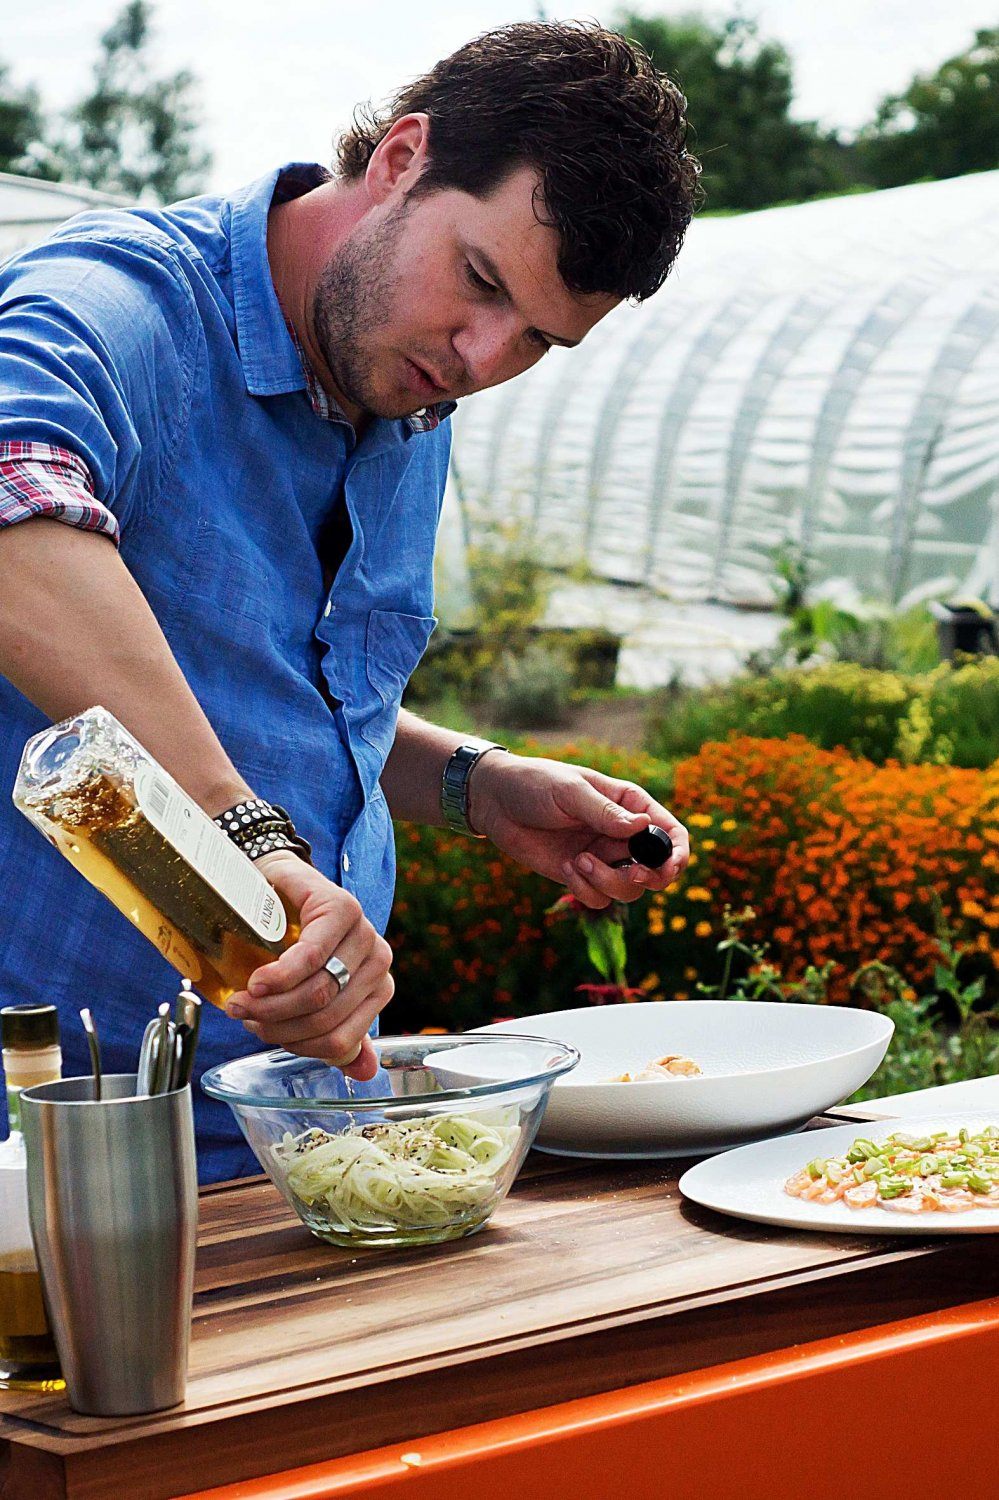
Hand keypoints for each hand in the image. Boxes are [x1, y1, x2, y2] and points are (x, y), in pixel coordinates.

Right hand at [224, 852, 392, 1077]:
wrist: (278, 886)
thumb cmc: (292, 943)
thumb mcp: (312, 991)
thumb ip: (338, 1033)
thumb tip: (365, 1073)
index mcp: (377, 988)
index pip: (340, 1041)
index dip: (295, 1046)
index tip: (260, 1033)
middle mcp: (378, 961)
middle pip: (324, 1017)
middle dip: (274, 1024)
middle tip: (241, 1014)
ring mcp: (364, 933)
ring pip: (317, 992)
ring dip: (270, 1004)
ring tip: (242, 998)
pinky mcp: (342, 908)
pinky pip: (312, 958)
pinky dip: (279, 976)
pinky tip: (257, 980)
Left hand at [469, 753, 688, 909]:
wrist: (494, 801)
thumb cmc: (534, 784)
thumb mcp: (570, 791)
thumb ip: (604, 812)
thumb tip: (642, 825)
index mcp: (630, 805)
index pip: (671, 832)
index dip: (678, 853)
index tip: (669, 867)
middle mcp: (621, 835)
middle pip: (656, 868)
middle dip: (649, 878)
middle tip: (632, 875)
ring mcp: (602, 857)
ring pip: (629, 889)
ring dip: (609, 883)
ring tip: (579, 862)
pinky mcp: (580, 875)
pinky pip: (598, 898)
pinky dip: (586, 889)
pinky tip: (566, 868)